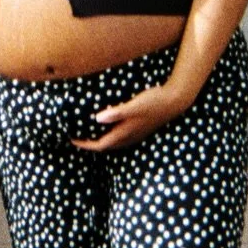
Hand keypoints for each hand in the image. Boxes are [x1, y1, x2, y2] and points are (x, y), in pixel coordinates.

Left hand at [72, 81, 186, 152]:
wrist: (175, 101)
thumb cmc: (153, 101)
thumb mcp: (133, 105)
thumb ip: (116, 113)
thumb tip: (97, 118)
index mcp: (125, 132)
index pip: (100, 145)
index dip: (85, 144)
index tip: (72, 140)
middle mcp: (130, 137)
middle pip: (106, 146)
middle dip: (91, 144)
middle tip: (78, 137)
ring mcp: (137, 134)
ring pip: (115, 143)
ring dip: (101, 140)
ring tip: (91, 133)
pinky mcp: (141, 128)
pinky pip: (122, 137)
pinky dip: (111, 135)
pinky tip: (111, 125)